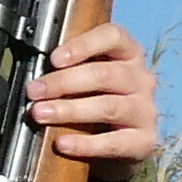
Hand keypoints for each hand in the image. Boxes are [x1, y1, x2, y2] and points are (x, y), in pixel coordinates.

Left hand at [29, 19, 162, 163]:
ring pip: (108, 107)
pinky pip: (114, 143)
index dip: (83, 45)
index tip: (54, 58)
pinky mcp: (145, 141)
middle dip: (64, 82)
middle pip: (105, 74)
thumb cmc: (100, 101)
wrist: (123, 144)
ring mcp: (146, 111)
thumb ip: (72, 68)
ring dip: (70, 110)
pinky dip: (85, 144)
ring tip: (41, 114)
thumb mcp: (90, 78)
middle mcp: (142, 79)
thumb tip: (37, 74)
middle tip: (35, 91)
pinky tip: (63, 143)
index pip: (114, 37)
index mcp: (129, 54)